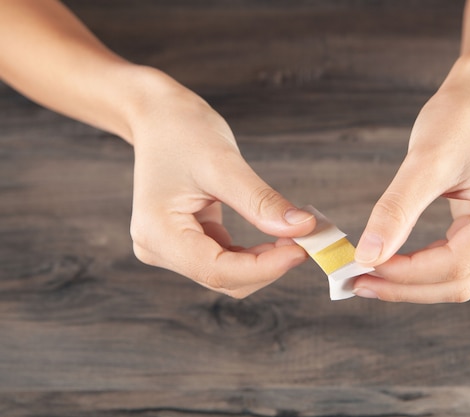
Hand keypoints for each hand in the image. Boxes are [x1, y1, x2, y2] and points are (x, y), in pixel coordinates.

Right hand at [128, 75, 314, 297]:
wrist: (160, 118)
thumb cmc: (182, 132)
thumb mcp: (224, 164)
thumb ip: (261, 202)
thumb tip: (303, 228)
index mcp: (157, 232)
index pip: (216, 270)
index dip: (264, 267)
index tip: (303, 249)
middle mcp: (158, 248)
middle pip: (224, 278)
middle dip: (269, 264)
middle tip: (308, 239)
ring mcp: (171, 249)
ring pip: (229, 275)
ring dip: (266, 261)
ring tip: (296, 234)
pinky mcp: (187, 243)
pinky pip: (227, 260)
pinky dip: (256, 253)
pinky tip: (277, 234)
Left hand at [353, 87, 469, 302]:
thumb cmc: (457, 120)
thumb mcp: (423, 161)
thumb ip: (396, 211)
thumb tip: (367, 256)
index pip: (457, 264)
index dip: (407, 274)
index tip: (363, 269)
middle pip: (460, 281)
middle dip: (406, 286)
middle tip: (358, 282)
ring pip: (458, 280)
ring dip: (412, 284)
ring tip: (368, 278)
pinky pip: (457, 265)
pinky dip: (422, 270)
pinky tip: (392, 265)